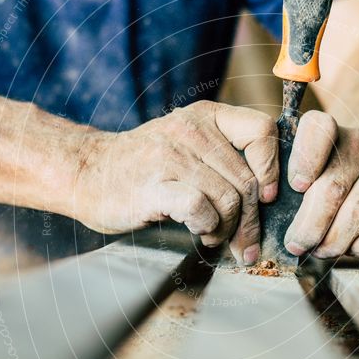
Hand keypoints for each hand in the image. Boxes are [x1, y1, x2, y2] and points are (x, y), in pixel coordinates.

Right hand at [71, 101, 277, 264]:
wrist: (87, 172)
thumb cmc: (144, 166)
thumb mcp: (187, 144)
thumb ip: (224, 157)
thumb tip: (267, 198)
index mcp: (206, 116)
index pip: (263, 130)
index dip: (271, 168)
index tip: (265, 196)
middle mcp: (191, 130)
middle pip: (246, 180)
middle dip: (250, 220)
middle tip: (242, 241)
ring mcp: (172, 156)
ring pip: (228, 198)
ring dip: (227, 228)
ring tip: (213, 235)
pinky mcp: (155, 184)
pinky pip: (201, 209)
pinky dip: (206, 226)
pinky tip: (198, 230)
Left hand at [283, 111, 358, 257]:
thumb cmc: (313, 171)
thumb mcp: (292, 160)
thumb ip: (277, 175)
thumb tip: (260, 212)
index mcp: (327, 128)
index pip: (319, 131)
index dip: (306, 160)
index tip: (295, 186)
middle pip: (333, 188)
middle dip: (310, 225)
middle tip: (295, 243)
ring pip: (357, 213)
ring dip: (333, 241)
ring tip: (318, 250)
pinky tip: (348, 248)